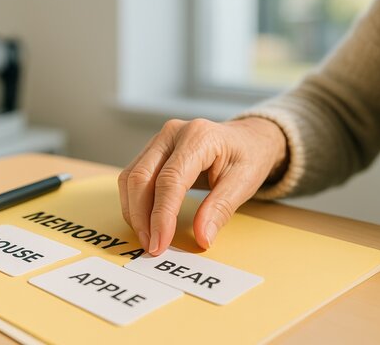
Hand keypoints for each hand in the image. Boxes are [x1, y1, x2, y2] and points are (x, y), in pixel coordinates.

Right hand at [118, 117, 287, 254]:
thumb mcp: (245, 182)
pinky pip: (132, 177)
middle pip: (141, 177)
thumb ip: (220, 209)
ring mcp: (159, 140)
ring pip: (131, 177)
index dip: (162, 215)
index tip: (160, 243)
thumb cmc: (248, 157)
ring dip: (133, 211)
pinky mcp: (151, 150)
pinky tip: (144, 221)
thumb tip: (202, 238)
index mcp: (198, 136)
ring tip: (147, 237)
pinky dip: (134, 202)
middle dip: (141, 216)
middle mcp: (172, 133)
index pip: (170, 180)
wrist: (247, 138)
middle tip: (150, 246)